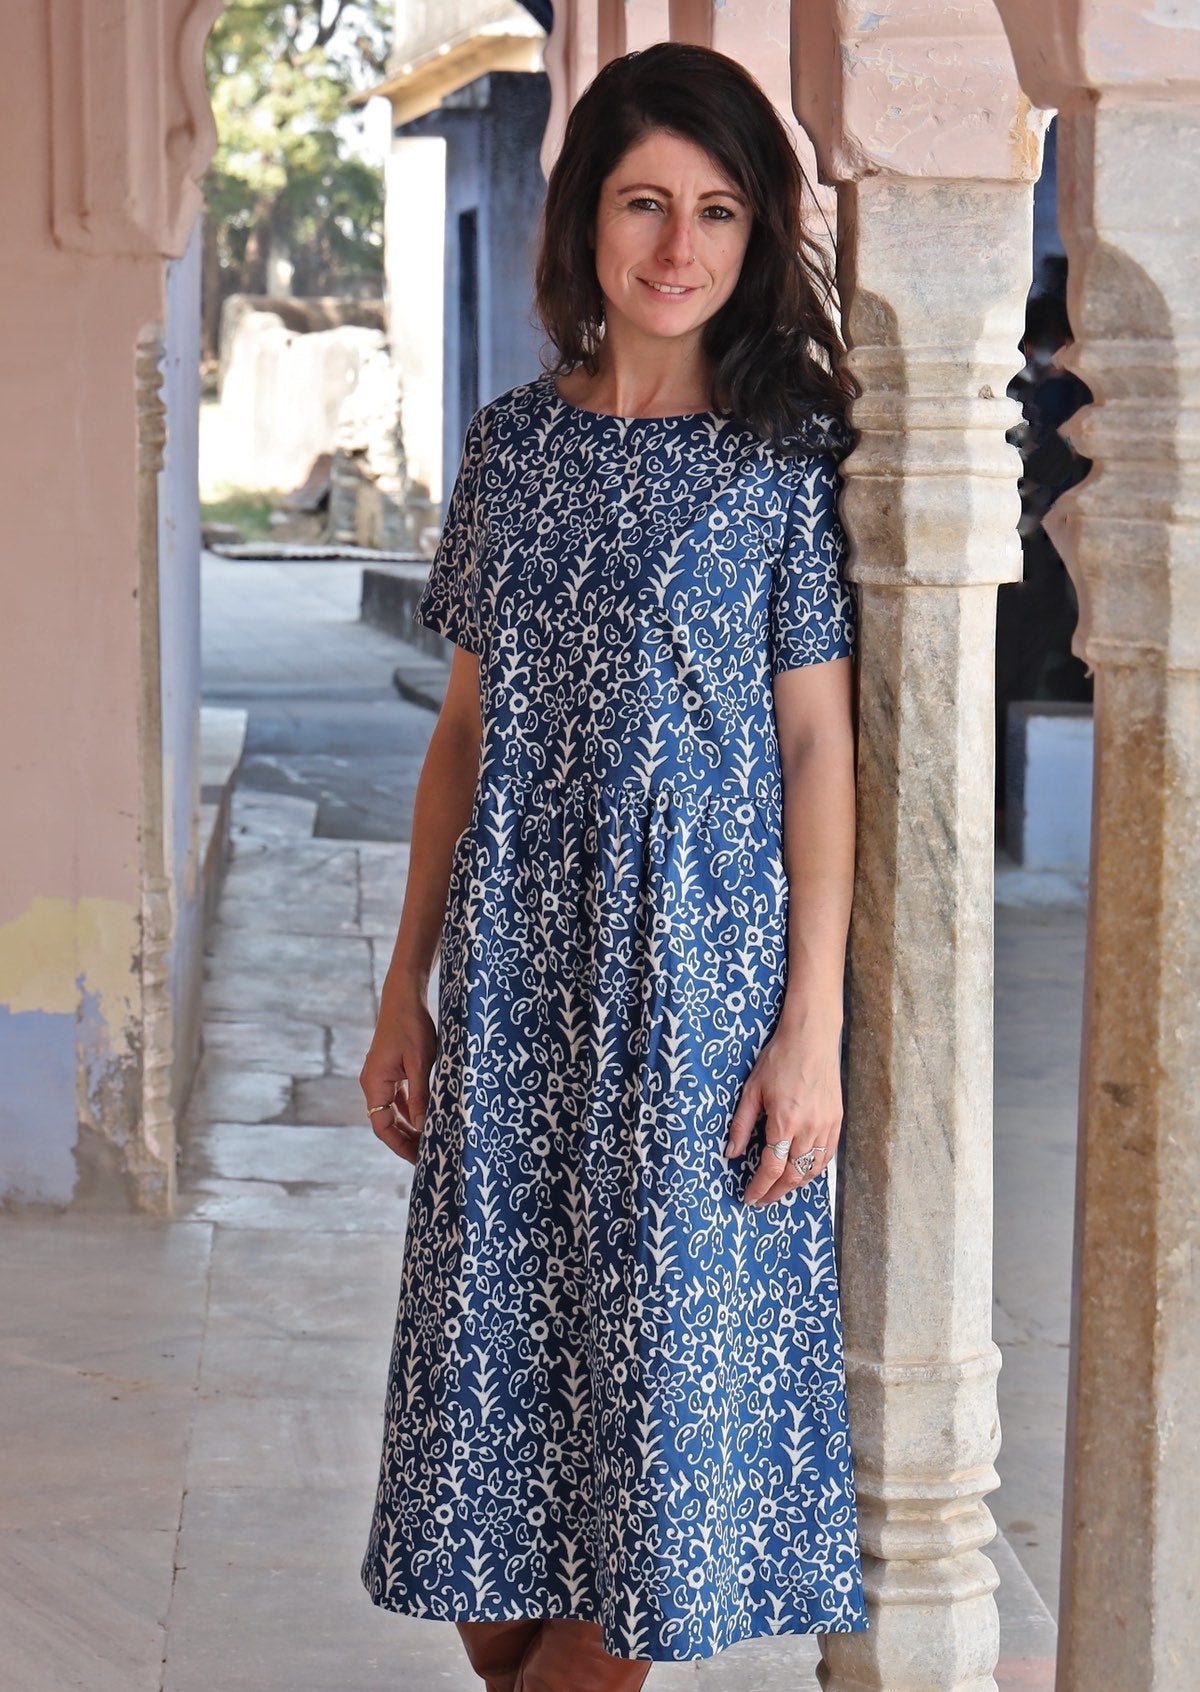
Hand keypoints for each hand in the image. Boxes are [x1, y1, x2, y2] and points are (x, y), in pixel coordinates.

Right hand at [360, 1002, 436, 1165]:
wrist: (404, 996)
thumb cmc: (412, 1026)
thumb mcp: (420, 1064)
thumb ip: (420, 1096)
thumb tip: (423, 1127)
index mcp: (374, 1083)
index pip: (382, 1127)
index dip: (400, 1145)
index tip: (418, 1159)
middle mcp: (373, 1083)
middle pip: (385, 1122)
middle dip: (406, 1139)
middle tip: (428, 1156)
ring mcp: (381, 1076)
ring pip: (392, 1111)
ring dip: (409, 1126)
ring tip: (429, 1140)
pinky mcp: (390, 1069)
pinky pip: (398, 1097)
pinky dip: (410, 1109)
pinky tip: (426, 1117)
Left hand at [725, 1029, 842, 1205]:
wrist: (811, 1038)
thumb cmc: (779, 1059)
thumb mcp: (752, 1090)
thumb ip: (742, 1125)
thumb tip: (731, 1153)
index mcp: (784, 1121)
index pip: (771, 1168)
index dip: (759, 1187)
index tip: (749, 1198)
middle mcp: (808, 1128)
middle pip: (793, 1174)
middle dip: (776, 1192)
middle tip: (762, 1200)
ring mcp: (826, 1125)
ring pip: (812, 1169)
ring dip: (795, 1184)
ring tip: (779, 1189)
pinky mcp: (836, 1120)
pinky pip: (827, 1155)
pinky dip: (814, 1170)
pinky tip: (803, 1172)